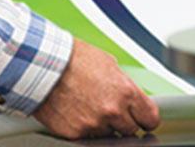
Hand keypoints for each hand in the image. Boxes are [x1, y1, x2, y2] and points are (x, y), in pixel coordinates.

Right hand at [33, 37, 159, 138]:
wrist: (43, 64)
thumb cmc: (73, 58)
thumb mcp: (107, 63)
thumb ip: (123, 84)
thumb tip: (133, 98)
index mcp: (125, 91)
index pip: (150, 118)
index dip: (145, 117)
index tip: (142, 117)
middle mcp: (113, 111)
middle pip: (130, 130)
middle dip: (122, 120)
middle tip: (108, 106)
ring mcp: (95, 125)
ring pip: (109, 134)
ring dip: (102, 124)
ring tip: (87, 104)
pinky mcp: (77, 134)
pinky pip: (88, 137)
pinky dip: (84, 126)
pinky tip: (76, 110)